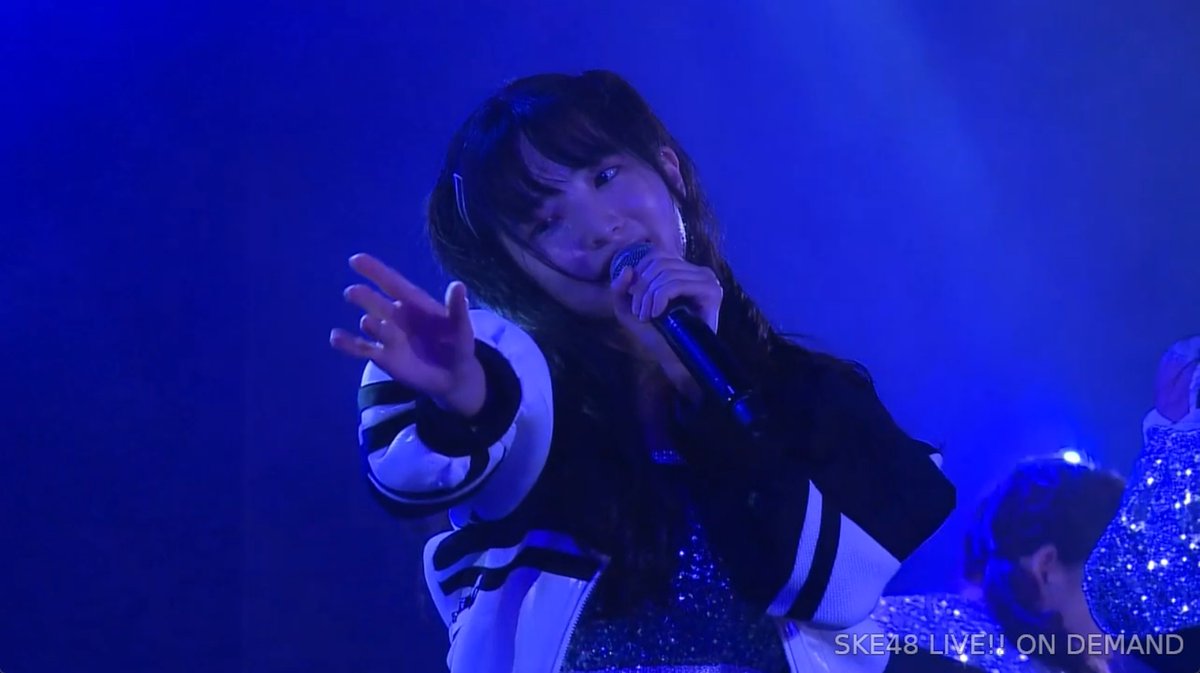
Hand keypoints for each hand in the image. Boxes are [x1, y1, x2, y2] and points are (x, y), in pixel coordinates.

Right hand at [330, 253, 484, 416]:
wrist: (453, 377)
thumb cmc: (458, 346)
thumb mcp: (462, 328)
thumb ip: (458, 309)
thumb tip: (458, 285)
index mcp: (415, 303)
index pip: (392, 283)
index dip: (376, 271)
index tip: (355, 260)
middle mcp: (396, 316)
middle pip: (377, 303)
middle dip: (365, 298)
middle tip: (352, 293)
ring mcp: (387, 335)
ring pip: (371, 325)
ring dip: (370, 325)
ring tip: (370, 323)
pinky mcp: (383, 356)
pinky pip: (362, 348)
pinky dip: (348, 344)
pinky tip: (336, 338)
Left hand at [610, 249, 722, 400]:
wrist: (675, 361)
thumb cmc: (656, 336)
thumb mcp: (630, 309)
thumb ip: (621, 289)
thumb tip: (627, 268)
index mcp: (682, 270)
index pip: (656, 255)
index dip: (639, 273)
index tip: (634, 299)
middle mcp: (697, 271)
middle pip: (659, 262)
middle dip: (642, 287)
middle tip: (640, 311)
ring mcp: (707, 280)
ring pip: (666, 273)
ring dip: (649, 295)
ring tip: (646, 315)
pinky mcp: (711, 292)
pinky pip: (676, 284)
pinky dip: (660, 298)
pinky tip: (656, 314)